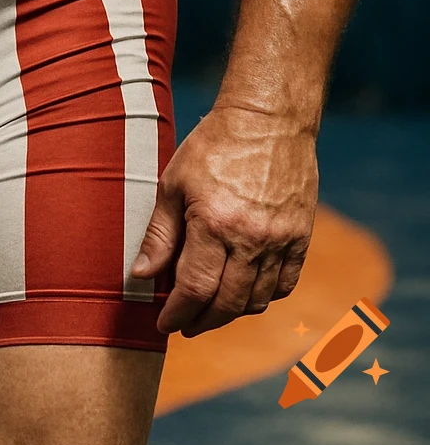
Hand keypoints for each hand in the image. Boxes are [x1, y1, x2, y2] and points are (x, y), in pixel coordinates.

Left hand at [131, 103, 317, 336]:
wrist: (268, 119)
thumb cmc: (214, 145)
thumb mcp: (174, 182)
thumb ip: (160, 233)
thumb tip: (142, 274)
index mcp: (214, 224)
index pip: (194, 289)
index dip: (177, 314)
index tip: (165, 324)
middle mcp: (251, 239)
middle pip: (227, 304)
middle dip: (202, 321)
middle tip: (187, 324)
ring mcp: (281, 240)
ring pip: (257, 300)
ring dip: (232, 313)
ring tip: (212, 308)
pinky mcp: (301, 237)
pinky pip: (285, 285)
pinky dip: (265, 297)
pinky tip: (246, 292)